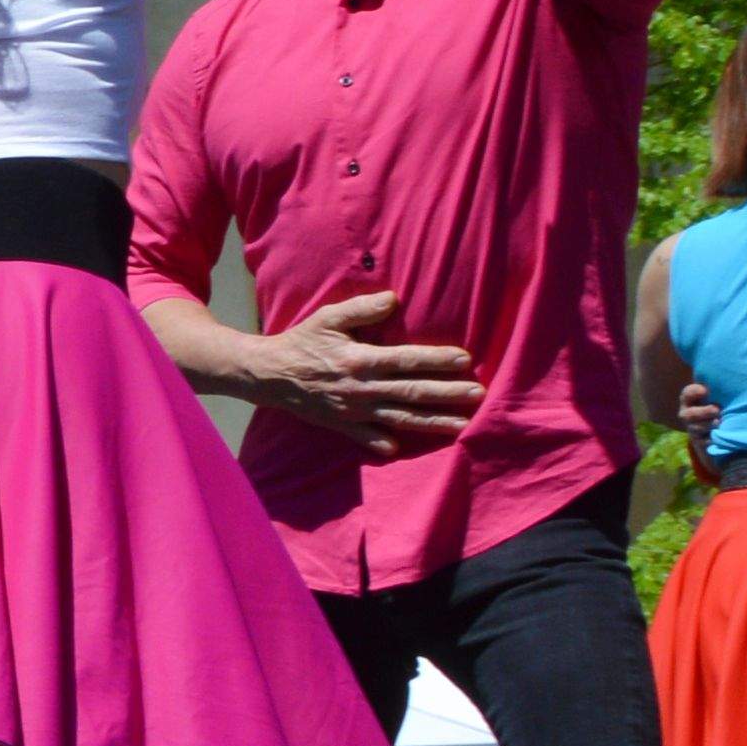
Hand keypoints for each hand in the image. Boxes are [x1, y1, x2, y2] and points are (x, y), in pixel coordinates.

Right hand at [241, 289, 480, 454]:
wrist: (266, 374)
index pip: (407, 360)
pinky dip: (387, 443)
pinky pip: (370, 438)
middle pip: (413, 391)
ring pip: (402, 418)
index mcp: (360, 359)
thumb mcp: (327, 318)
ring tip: (463, 424)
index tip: (465, 359)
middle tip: (479, 394)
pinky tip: (405, 446)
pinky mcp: (343, 425)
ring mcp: (354, 410)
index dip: (437, 360)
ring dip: (435, 422)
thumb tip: (393, 299)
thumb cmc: (300, 342)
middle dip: (448, 393)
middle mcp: (362, 388)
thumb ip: (361, 309)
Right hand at [680, 370, 725, 452]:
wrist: (718, 429)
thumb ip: (720, 385)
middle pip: (690, 414)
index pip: (687, 394)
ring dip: (709, 425)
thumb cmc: (722, 404)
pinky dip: (713, 439)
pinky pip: (705, 442)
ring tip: (721, 423)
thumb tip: (736, 365)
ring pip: (697, 429)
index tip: (705, 390)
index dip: (694, 392)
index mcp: (691, 400)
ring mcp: (693, 429)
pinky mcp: (700, 442)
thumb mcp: (718, 394)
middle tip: (717, 410)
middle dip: (704, 412)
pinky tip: (722, 434)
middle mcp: (688, 414)